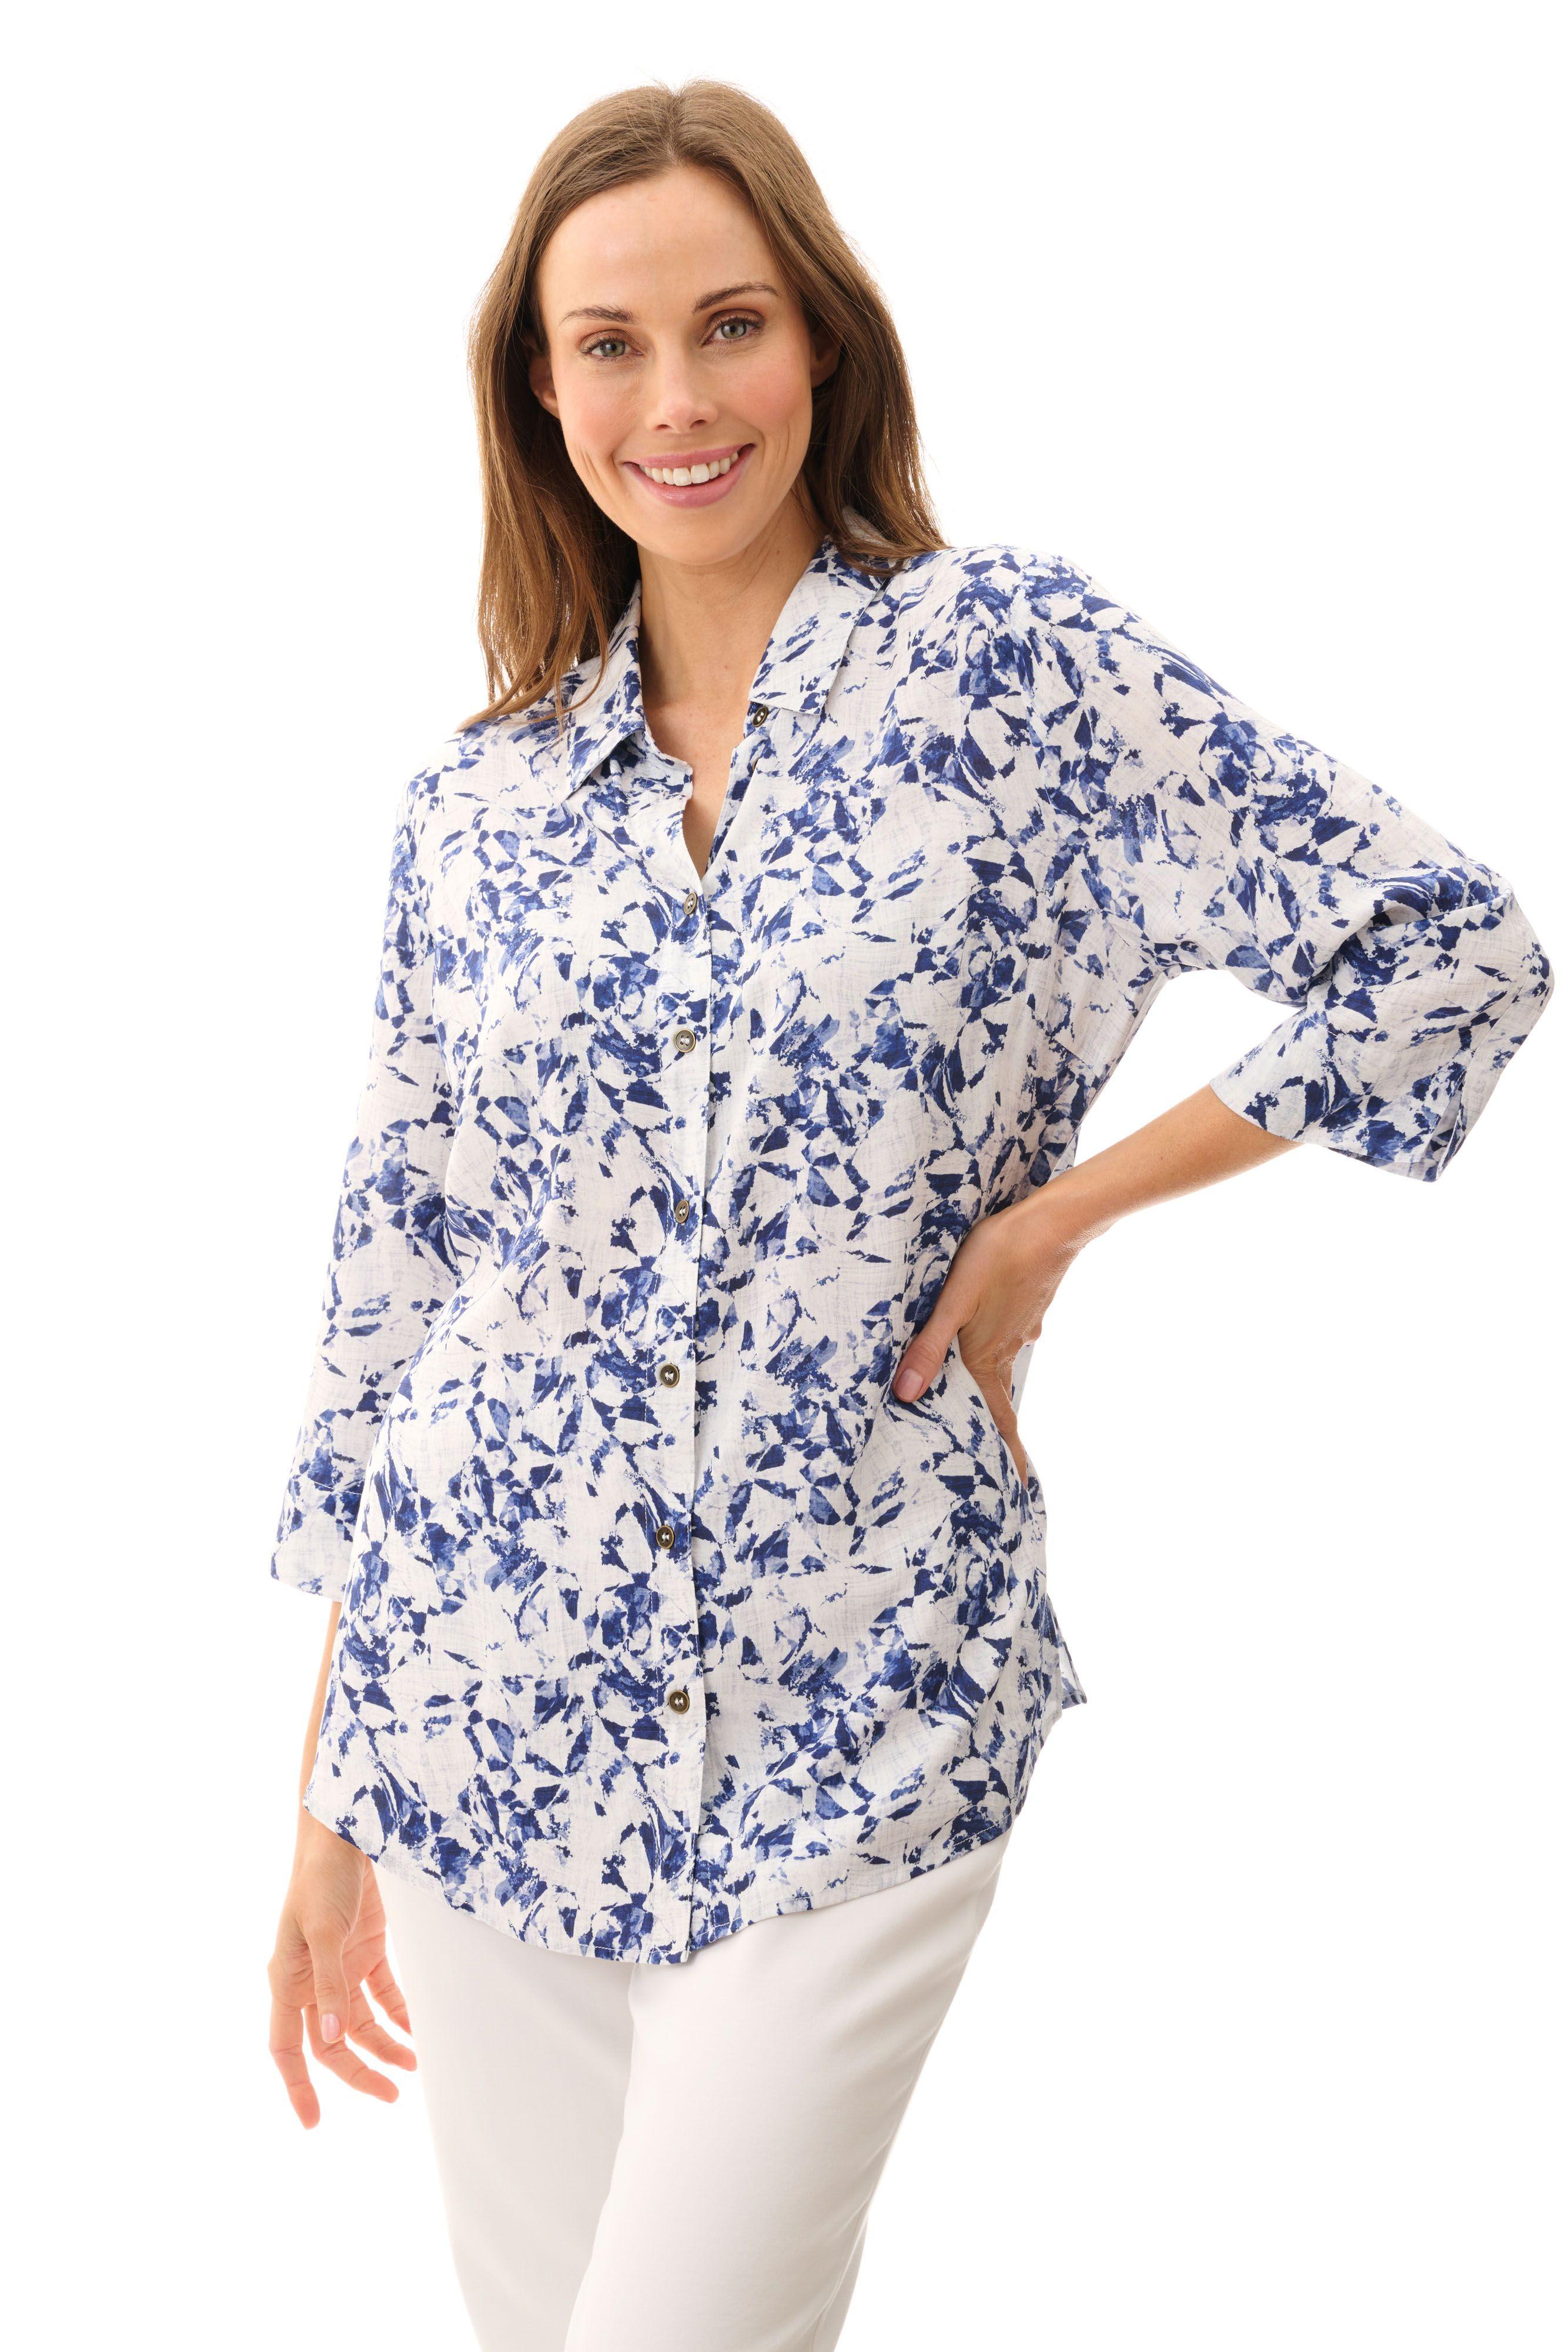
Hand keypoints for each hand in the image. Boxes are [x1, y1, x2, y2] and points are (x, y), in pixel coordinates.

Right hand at [268, 1813, 416, 2128]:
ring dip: (384, 2045)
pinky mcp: (364, 1950)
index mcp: (288, 1979)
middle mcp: (311, 1980)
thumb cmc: (322, 1877)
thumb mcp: (324, 1930)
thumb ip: (330, 1983)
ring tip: (415, 2064)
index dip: (298, 2086)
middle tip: (392, 2095)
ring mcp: (339, 1966)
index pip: (288, 2047)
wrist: (345, 1830)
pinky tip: (418, 2028)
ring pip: (359, 2024)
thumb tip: (334, 2039)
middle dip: (359, 2072)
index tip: (313, 2123)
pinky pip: (382, 1994)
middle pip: (332, 2043)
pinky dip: (399, 2013)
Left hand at [890, 1184, 1094, 1487]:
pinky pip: (1011, 1335)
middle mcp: (1009, 1348)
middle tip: (999, 1458)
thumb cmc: (997, 1257)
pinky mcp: (1027, 1304)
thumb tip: (906, 1395)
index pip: (999, 1420)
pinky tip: (996, 1334)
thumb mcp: (953, 1301)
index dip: (1006, 1454)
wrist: (1052, 1223)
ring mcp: (1022, 1326)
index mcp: (988, 1357)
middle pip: (1000, 1398)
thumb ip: (928, 1347)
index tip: (1017, 1488)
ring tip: (985, 1402)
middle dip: (997, 1429)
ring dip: (995, 1388)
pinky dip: (1000, 1347)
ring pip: (1003, 1365)